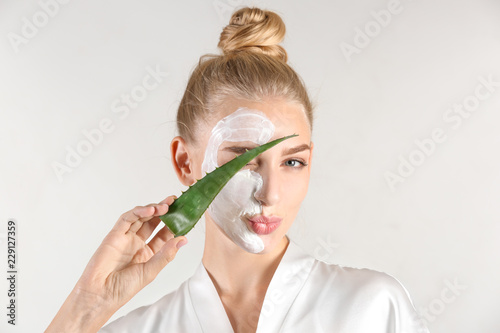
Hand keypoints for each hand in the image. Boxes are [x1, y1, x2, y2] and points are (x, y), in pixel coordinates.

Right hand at [46, 196, 186, 332]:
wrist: (100, 295)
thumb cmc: (124, 288)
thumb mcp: (151, 271)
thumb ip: (166, 254)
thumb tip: (183, 239)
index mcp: (149, 253)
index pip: (164, 234)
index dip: (174, 224)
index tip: (185, 215)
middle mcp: (138, 243)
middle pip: (154, 222)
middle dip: (165, 211)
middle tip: (175, 202)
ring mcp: (126, 238)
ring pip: (142, 217)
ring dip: (154, 209)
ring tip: (166, 205)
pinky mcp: (115, 235)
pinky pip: (127, 219)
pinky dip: (138, 212)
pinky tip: (150, 210)